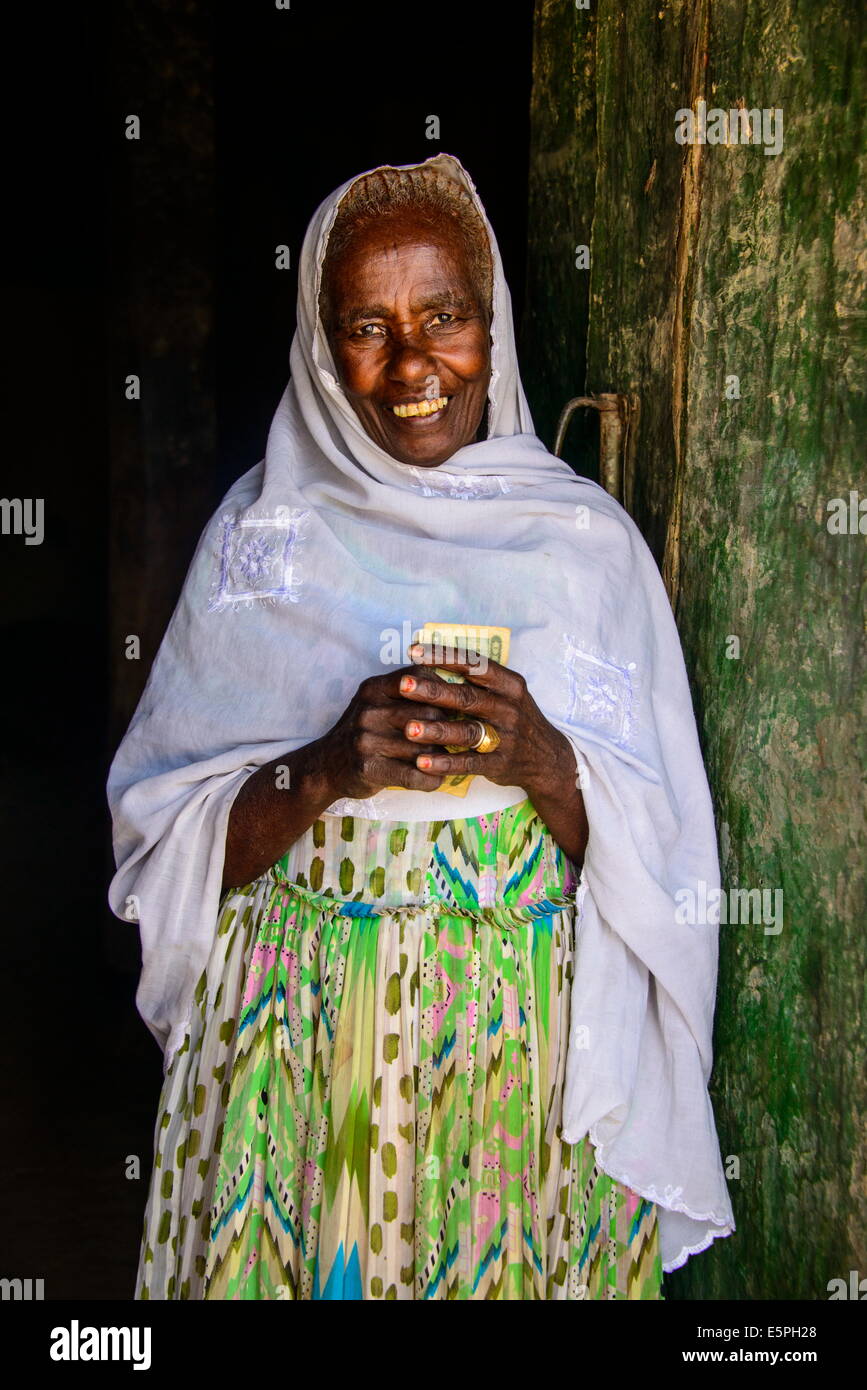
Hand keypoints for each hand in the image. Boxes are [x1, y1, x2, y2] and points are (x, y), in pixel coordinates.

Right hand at [320, 667, 451, 798]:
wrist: (325, 766)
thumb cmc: (363, 733)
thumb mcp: (376, 703)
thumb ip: (407, 694)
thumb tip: (458, 694)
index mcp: (374, 688)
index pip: (419, 677)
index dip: (442, 691)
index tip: (453, 704)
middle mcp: (369, 710)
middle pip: (429, 713)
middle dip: (446, 728)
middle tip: (456, 739)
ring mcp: (367, 739)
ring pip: (425, 747)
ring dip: (441, 758)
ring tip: (446, 762)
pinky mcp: (369, 768)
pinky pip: (415, 775)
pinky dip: (431, 780)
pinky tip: (435, 780)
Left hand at [397, 642, 575, 801]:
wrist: (548, 759)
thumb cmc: (515, 719)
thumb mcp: (508, 694)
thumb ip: (478, 680)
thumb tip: (433, 657)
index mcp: (509, 685)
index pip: (475, 665)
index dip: (443, 657)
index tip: (413, 651)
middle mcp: (509, 708)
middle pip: (466, 697)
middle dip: (432, 691)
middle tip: (403, 685)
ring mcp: (506, 737)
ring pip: (466, 731)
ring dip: (436, 730)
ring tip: (408, 729)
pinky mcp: (500, 763)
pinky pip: (469, 763)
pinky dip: (445, 762)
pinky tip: (422, 762)